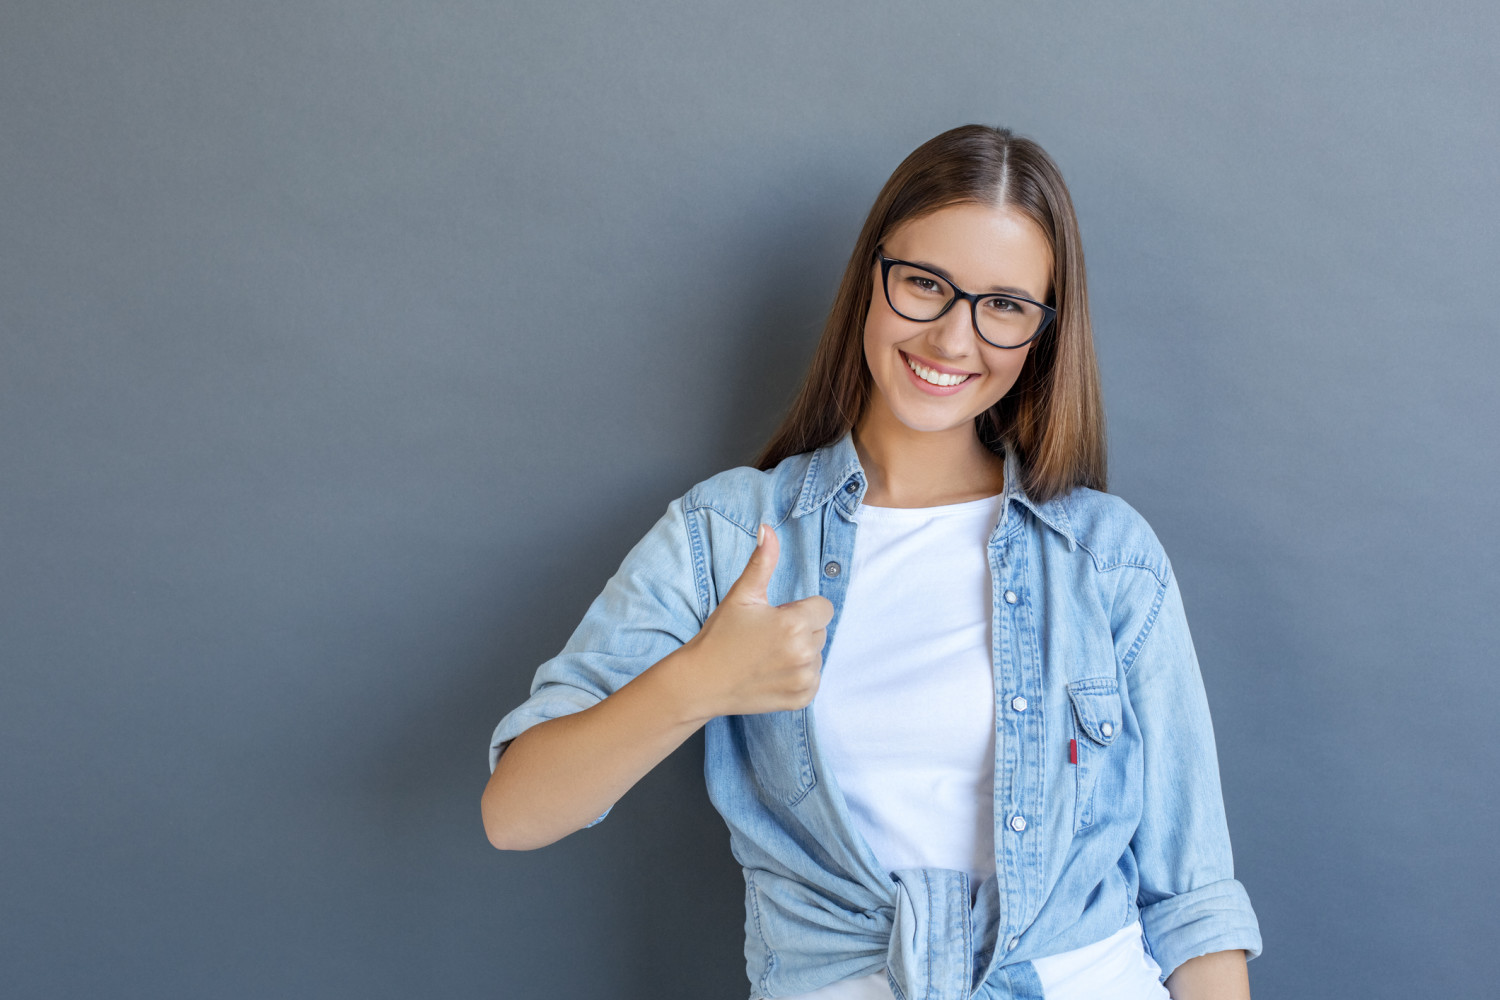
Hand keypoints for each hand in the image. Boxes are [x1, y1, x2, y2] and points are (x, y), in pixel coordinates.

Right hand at [678, 523, 834, 717]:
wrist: (702, 682)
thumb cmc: (720, 636)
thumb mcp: (742, 595)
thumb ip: (762, 562)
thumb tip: (767, 528)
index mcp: (793, 624)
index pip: (824, 608)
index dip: (800, 610)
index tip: (776, 618)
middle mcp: (803, 653)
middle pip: (820, 631)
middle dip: (800, 630)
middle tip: (766, 638)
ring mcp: (804, 679)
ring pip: (818, 654)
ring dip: (800, 653)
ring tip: (767, 656)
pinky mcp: (802, 698)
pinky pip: (814, 679)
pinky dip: (798, 675)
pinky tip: (772, 673)